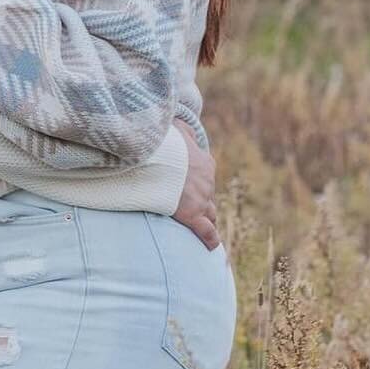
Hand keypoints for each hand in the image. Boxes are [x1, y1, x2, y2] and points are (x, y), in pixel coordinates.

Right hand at [172, 118, 221, 250]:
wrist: (158, 159)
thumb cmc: (162, 144)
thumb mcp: (174, 130)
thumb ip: (180, 129)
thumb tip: (180, 121)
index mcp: (204, 163)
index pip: (206, 176)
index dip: (200, 184)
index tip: (193, 188)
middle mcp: (207, 183)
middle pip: (209, 197)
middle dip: (205, 203)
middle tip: (198, 210)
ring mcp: (201, 200)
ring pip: (210, 214)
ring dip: (208, 219)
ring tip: (204, 226)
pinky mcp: (192, 215)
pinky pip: (206, 232)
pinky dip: (210, 239)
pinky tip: (211, 246)